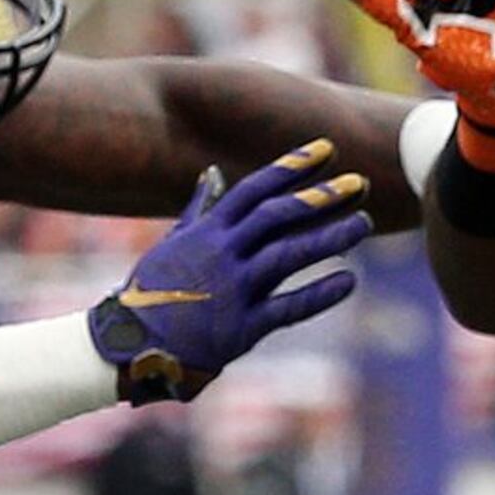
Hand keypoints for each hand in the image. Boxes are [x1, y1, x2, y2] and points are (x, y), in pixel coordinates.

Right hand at [90, 140, 372, 403]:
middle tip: (358, 182)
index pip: (254, 189)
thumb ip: (198, 210)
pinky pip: (288, 308)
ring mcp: (233, 290)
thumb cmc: (152, 292)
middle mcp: (222, 255)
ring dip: (329, 238)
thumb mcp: (172, 243)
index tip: (325, 149)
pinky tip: (349, 280)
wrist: (131, 345)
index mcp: (206, 232)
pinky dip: (319, 294)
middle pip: (278, 217)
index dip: (291, 167)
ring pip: (288, 256)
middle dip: (320, 197)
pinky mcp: (242, 328)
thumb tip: (210, 173)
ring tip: (363, 223)